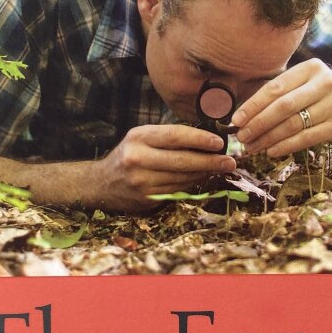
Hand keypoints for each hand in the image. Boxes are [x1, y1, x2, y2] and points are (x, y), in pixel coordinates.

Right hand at [94, 124, 233, 211]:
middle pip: (182, 159)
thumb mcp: (141, 139)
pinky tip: (203, 178)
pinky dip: (193, 183)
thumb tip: (206, 139)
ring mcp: (141, 180)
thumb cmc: (129, 155)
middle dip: (210, 160)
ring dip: (205, 173)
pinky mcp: (146, 197)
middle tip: (229, 161)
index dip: (200, 139)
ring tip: (221, 168)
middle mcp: (137, 157)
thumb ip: (168, 137)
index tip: (219, 142)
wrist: (102, 184)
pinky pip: (177, 189)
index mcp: (138, 137)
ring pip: (182, 177)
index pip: (175, 136)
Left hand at [232, 61, 331, 158]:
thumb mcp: (305, 88)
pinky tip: (272, 151)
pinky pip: (307, 137)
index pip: (276, 87)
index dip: (253, 105)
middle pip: (283, 106)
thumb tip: (243, 115)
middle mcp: (326, 81)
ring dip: (269, 138)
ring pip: (293, 123)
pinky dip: (286, 146)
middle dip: (258, 123)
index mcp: (311, 68)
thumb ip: (280, 95)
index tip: (236, 120)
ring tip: (253, 148)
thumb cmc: (323, 101)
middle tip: (242, 137)